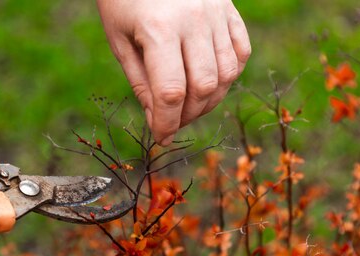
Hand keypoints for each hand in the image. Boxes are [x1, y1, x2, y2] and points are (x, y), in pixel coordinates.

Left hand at [97, 0, 250, 144]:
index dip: (167, 123)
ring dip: (209, 100)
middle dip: (188, 115)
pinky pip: (241, 52)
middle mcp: (194, 20)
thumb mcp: (119, 39)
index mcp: (158, 29)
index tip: (161, 138)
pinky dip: (229, 75)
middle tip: (172, 121)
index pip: (171, 92)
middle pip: (204, 87)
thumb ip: (140, 81)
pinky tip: (210, 83)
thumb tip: (158, 118)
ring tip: (189, 106)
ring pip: (227, 74)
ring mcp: (216, 12)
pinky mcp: (229, 8)